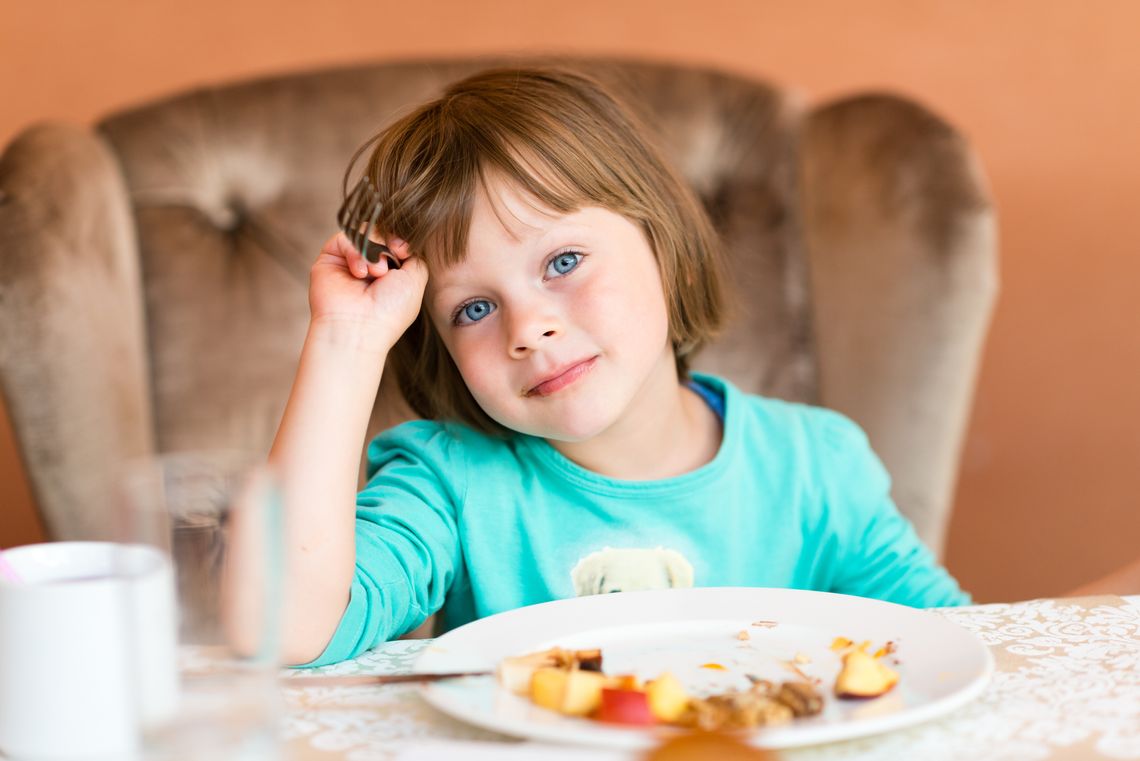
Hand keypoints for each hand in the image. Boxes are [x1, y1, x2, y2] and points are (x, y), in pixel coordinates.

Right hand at [308, 231, 428, 351]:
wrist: (358, 328)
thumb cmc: (389, 310)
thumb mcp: (415, 280)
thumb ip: (415, 256)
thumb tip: (401, 242)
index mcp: (392, 273)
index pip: (397, 241)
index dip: (401, 241)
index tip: (404, 251)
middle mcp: (371, 265)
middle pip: (382, 233)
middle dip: (388, 245)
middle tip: (386, 268)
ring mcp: (350, 260)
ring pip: (364, 233)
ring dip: (373, 251)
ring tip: (375, 273)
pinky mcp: (331, 257)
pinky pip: (345, 237)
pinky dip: (355, 252)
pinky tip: (359, 273)